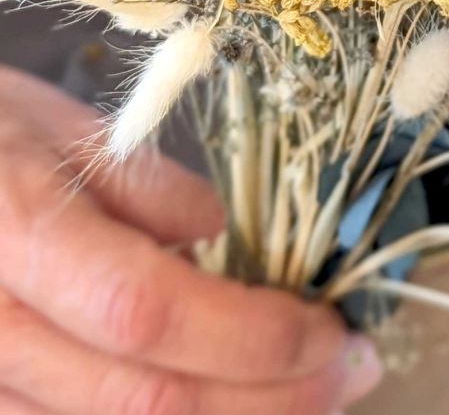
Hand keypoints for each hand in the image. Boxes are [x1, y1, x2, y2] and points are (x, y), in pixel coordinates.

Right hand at [0, 67, 380, 414]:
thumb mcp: (45, 123)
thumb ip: (134, 183)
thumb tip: (214, 234)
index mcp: (13, 236)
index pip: (148, 312)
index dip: (251, 335)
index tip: (331, 328)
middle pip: (141, 401)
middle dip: (267, 398)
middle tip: (353, 372)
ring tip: (308, 397)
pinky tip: (224, 407)